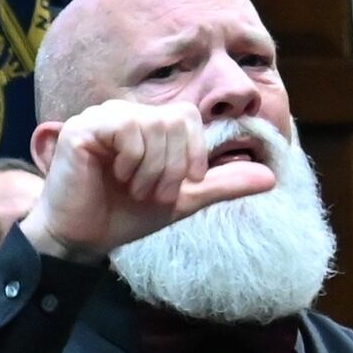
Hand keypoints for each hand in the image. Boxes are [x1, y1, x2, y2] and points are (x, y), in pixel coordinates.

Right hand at [21, 100, 279, 263]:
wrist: (82, 238)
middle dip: (174, 165)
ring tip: (136, 189)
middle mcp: (123, 114)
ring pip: (153, 123)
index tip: (186, 183)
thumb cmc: (124, 215)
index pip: (187, 116)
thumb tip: (271, 178)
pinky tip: (116, 176)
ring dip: (153, 167)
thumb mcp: (183, 200)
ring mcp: (100, 118)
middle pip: (174, 119)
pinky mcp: (81, 128)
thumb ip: (222, 185)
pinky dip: (132, 158)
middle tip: (154, 193)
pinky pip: (126, 128)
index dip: (193, 150)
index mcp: (147, 125)